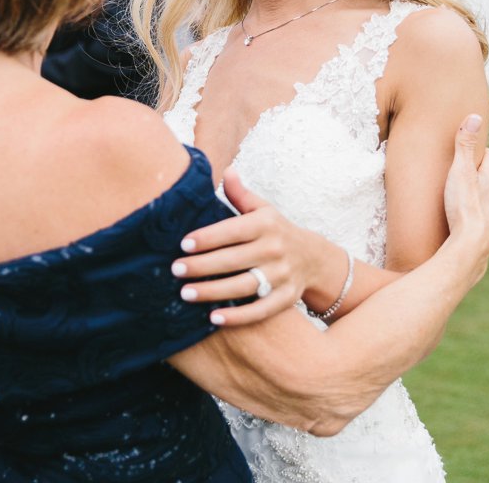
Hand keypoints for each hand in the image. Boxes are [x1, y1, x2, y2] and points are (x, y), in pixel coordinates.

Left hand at [170, 168, 314, 325]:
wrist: (313, 258)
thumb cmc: (275, 231)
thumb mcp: (262, 209)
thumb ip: (241, 194)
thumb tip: (227, 171)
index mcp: (265, 224)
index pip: (232, 231)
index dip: (207, 238)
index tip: (182, 244)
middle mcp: (275, 249)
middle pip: (233, 260)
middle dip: (202, 266)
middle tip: (175, 270)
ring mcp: (282, 276)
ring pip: (244, 286)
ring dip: (213, 291)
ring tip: (185, 293)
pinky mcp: (286, 298)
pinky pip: (261, 310)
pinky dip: (238, 317)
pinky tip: (213, 318)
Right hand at [442, 115, 488, 278]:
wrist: (470, 246)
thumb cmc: (463, 206)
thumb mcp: (459, 171)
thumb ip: (465, 145)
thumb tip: (475, 117)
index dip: (482, 153)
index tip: (469, 152)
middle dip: (480, 175)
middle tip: (462, 175)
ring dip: (481, 198)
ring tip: (464, 199)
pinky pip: (487, 221)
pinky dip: (480, 218)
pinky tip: (469, 222)